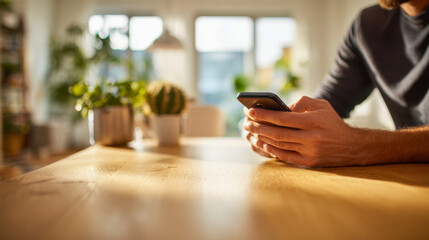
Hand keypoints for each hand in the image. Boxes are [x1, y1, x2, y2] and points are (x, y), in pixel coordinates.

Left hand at [243, 96, 362, 166]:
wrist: (351, 146)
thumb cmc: (332, 122)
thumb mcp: (322, 105)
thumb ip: (302, 102)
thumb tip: (282, 108)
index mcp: (314, 121)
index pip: (283, 118)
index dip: (264, 115)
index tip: (250, 111)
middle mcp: (311, 137)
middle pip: (277, 133)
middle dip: (258, 127)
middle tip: (245, 122)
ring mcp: (310, 151)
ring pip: (279, 145)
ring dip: (262, 138)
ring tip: (251, 131)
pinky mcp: (309, 162)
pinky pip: (285, 156)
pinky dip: (272, 150)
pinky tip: (262, 143)